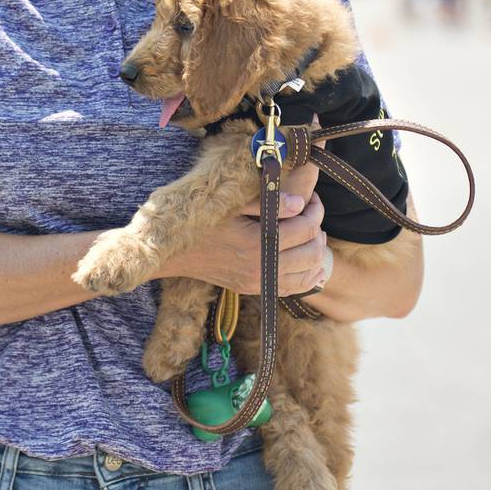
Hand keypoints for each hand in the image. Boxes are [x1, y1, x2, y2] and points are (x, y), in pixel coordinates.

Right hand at [156, 187, 328, 296]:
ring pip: (308, 274)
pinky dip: (307, 274)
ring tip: (312, 233)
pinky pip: (293, 288)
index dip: (315, 210)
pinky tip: (305, 258)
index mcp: (258, 243)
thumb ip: (267, 203)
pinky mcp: (254, 290)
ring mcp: (259, 284)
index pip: (305, 229)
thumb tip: (299, 203)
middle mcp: (262, 269)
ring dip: (316, 253)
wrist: (172, 254)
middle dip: (318, 230)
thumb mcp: (231, 204)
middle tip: (313, 213)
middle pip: (312, 252)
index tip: (312, 199)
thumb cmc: (200, 222)